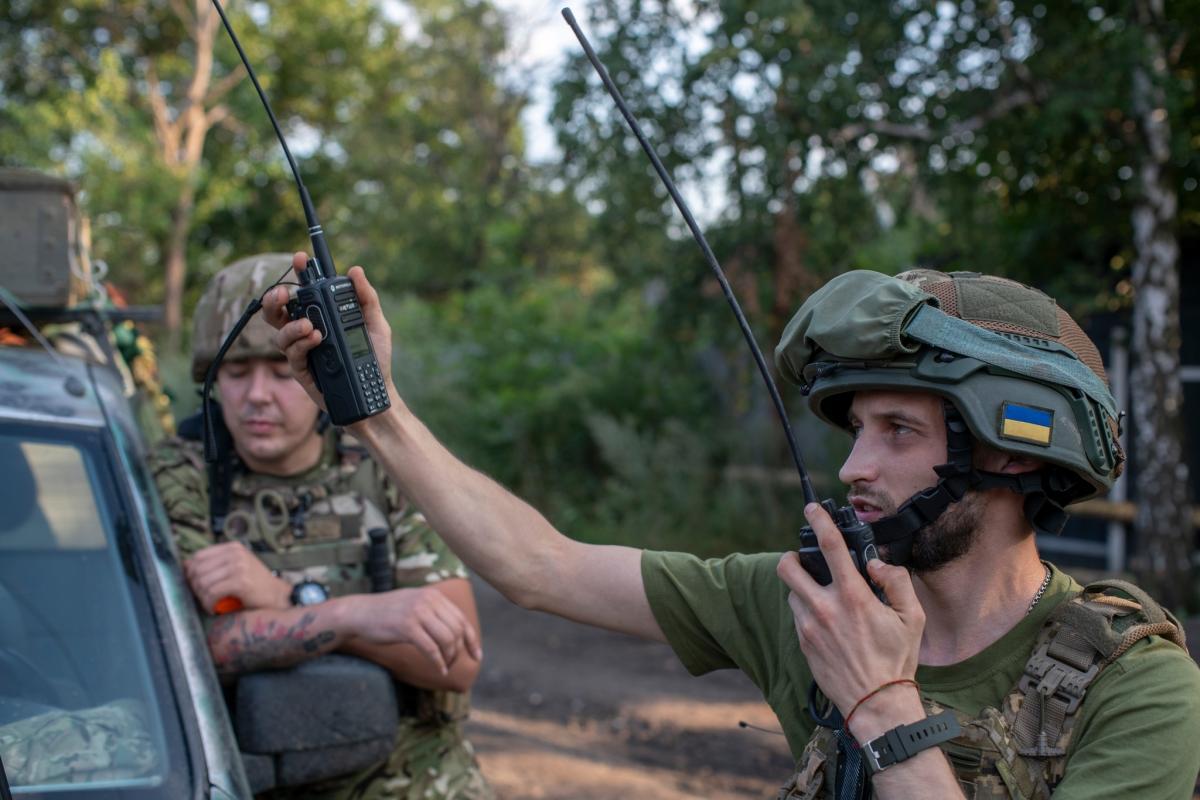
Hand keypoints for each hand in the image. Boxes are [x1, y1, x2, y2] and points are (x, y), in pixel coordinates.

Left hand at [184, 541, 291, 612]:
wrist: (278, 596)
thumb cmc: (255, 585)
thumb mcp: (236, 568)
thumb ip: (216, 564)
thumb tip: (186, 566)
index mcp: (233, 547)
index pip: (198, 556)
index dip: (191, 573)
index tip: (195, 586)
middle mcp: (235, 553)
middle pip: (198, 570)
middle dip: (195, 587)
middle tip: (203, 598)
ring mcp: (238, 566)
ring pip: (203, 582)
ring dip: (202, 598)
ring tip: (210, 604)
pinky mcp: (240, 581)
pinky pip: (212, 593)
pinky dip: (209, 604)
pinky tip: (214, 608)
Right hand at [261, 252, 396, 420]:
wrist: (375, 393)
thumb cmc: (375, 358)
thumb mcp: (376, 324)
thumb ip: (366, 298)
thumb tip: (355, 270)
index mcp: (323, 316)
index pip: (305, 292)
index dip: (298, 274)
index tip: (299, 258)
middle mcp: (308, 331)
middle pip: (279, 311)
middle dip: (275, 298)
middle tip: (285, 293)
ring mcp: (303, 350)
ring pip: (280, 332)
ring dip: (291, 325)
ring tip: (310, 325)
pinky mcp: (302, 370)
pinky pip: (292, 353)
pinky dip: (301, 343)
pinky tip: (315, 339)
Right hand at [340, 586, 482, 675]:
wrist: (359, 613)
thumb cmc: (387, 613)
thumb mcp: (415, 605)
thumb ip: (434, 612)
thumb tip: (455, 633)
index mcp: (433, 596)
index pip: (461, 619)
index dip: (471, 640)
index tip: (477, 656)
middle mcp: (428, 601)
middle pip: (456, 631)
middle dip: (459, 651)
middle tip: (452, 663)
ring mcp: (418, 613)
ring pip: (447, 640)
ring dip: (449, 657)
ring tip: (444, 666)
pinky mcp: (407, 627)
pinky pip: (431, 649)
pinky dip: (438, 662)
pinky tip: (439, 669)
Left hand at [776, 503, 924, 728]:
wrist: (875, 703)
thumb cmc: (896, 660)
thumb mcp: (912, 617)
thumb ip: (895, 582)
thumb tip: (876, 563)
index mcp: (853, 597)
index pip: (829, 546)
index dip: (818, 521)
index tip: (811, 509)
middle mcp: (825, 608)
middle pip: (788, 566)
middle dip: (792, 556)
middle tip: (804, 559)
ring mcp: (809, 626)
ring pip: (791, 591)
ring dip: (802, 587)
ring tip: (823, 595)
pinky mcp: (802, 643)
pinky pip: (796, 614)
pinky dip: (806, 609)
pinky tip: (825, 619)